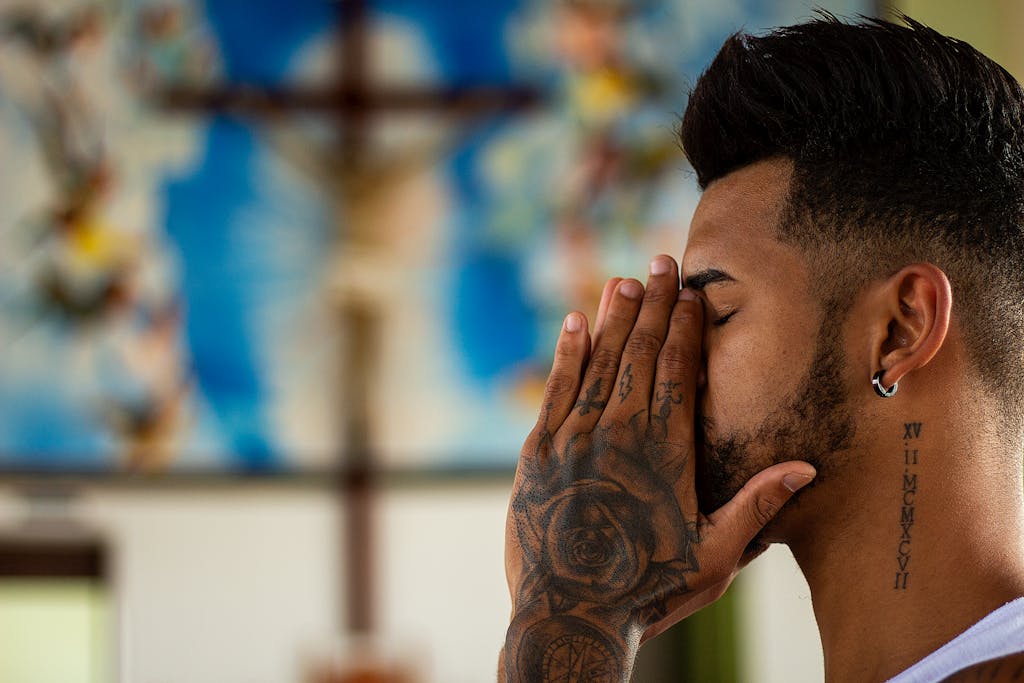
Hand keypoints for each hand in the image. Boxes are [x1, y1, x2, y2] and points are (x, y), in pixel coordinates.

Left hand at [500, 255, 814, 681]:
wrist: (569, 613)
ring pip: (599, 362)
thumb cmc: (648, 588)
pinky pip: (556, 389)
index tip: (692, 293)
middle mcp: (620, 432)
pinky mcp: (538, 451)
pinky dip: (567, 352)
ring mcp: (575, 437)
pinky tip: (574, 322)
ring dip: (614, 318)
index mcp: (665, 451)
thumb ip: (755, 506)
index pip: (679, 372)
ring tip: (625, 280)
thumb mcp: (713, 555)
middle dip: (653, 305)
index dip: (686, 328)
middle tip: (662, 263)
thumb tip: (806, 468)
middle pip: (640, 354)